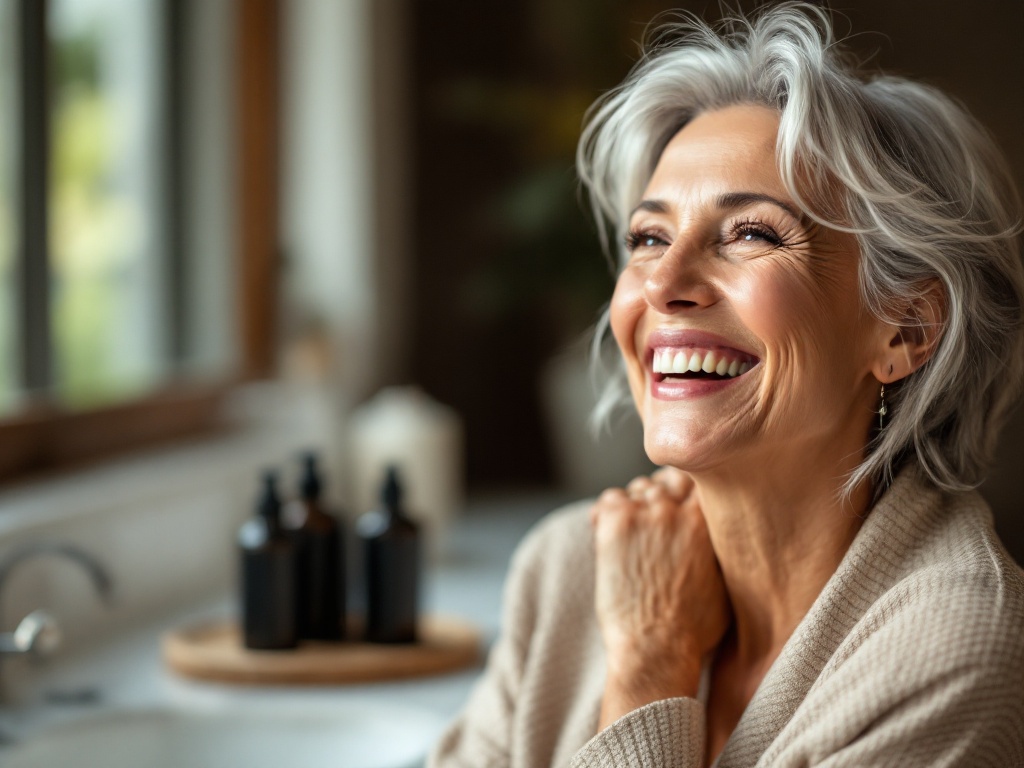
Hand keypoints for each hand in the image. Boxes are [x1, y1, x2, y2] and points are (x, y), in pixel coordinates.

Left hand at [591, 469, 730, 727]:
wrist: (657, 647)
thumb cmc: (694, 627)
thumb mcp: (729, 584)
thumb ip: (727, 550)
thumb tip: (732, 538)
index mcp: (710, 521)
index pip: (701, 481)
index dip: (690, 490)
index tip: (682, 503)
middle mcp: (679, 510)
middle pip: (669, 478)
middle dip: (664, 492)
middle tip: (653, 516)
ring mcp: (647, 513)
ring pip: (639, 488)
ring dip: (636, 504)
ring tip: (630, 530)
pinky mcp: (617, 523)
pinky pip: (609, 499)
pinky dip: (605, 511)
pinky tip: (603, 529)